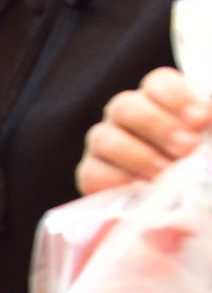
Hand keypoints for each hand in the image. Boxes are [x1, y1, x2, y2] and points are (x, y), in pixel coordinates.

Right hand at [78, 67, 211, 194]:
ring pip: (105, 138)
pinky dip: (117, 181)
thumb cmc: (199, 165)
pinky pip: (93, 172)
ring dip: (137, 155)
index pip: (159, 83)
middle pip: (126, 107)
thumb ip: (209, 133)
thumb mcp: (208, 144)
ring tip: (166, 172)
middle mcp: (126, 117)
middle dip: (158, 126)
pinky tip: (142, 189)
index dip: (177, 97)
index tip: (201, 118)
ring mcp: (104, 145)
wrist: (179, 208)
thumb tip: (209, 121)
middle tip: (188, 146)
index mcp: (159, 102)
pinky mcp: (92, 175)